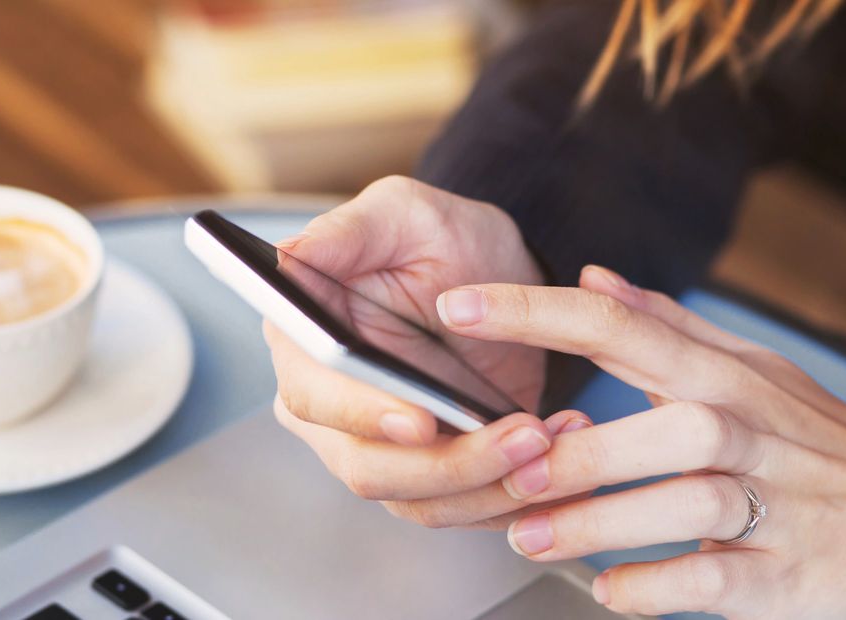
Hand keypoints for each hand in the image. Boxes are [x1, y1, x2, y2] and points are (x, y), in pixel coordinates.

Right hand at [268, 176, 580, 524]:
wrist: (500, 276)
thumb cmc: (443, 236)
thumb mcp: (402, 213)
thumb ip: (346, 232)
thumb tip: (285, 257)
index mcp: (304, 344)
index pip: (315, 397)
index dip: (362, 415)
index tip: (420, 420)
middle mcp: (330, 407)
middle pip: (369, 467)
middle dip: (450, 463)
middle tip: (524, 434)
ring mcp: (379, 448)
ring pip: (421, 500)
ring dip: (492, 484)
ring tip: (551, 440)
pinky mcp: (432, 474)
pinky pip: (464, 509)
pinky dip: (514, 495)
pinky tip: (560, 456)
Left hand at [427, 265, 845, 618]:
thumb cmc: (821, 442)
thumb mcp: (750, 369)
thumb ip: (666, 327)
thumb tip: (590, 279)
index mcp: (725, 374)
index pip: (623, 325)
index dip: (533, 312)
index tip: (456, 307)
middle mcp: (749, 430)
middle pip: (664, 423)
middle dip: (578, 449)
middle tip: (508, 468)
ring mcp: (775, 503)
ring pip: (685, 502)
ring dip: (600, 521)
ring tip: (533, 535)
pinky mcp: (790, 573)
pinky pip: (715, 580)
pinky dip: (655, 589)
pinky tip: (611, 591)